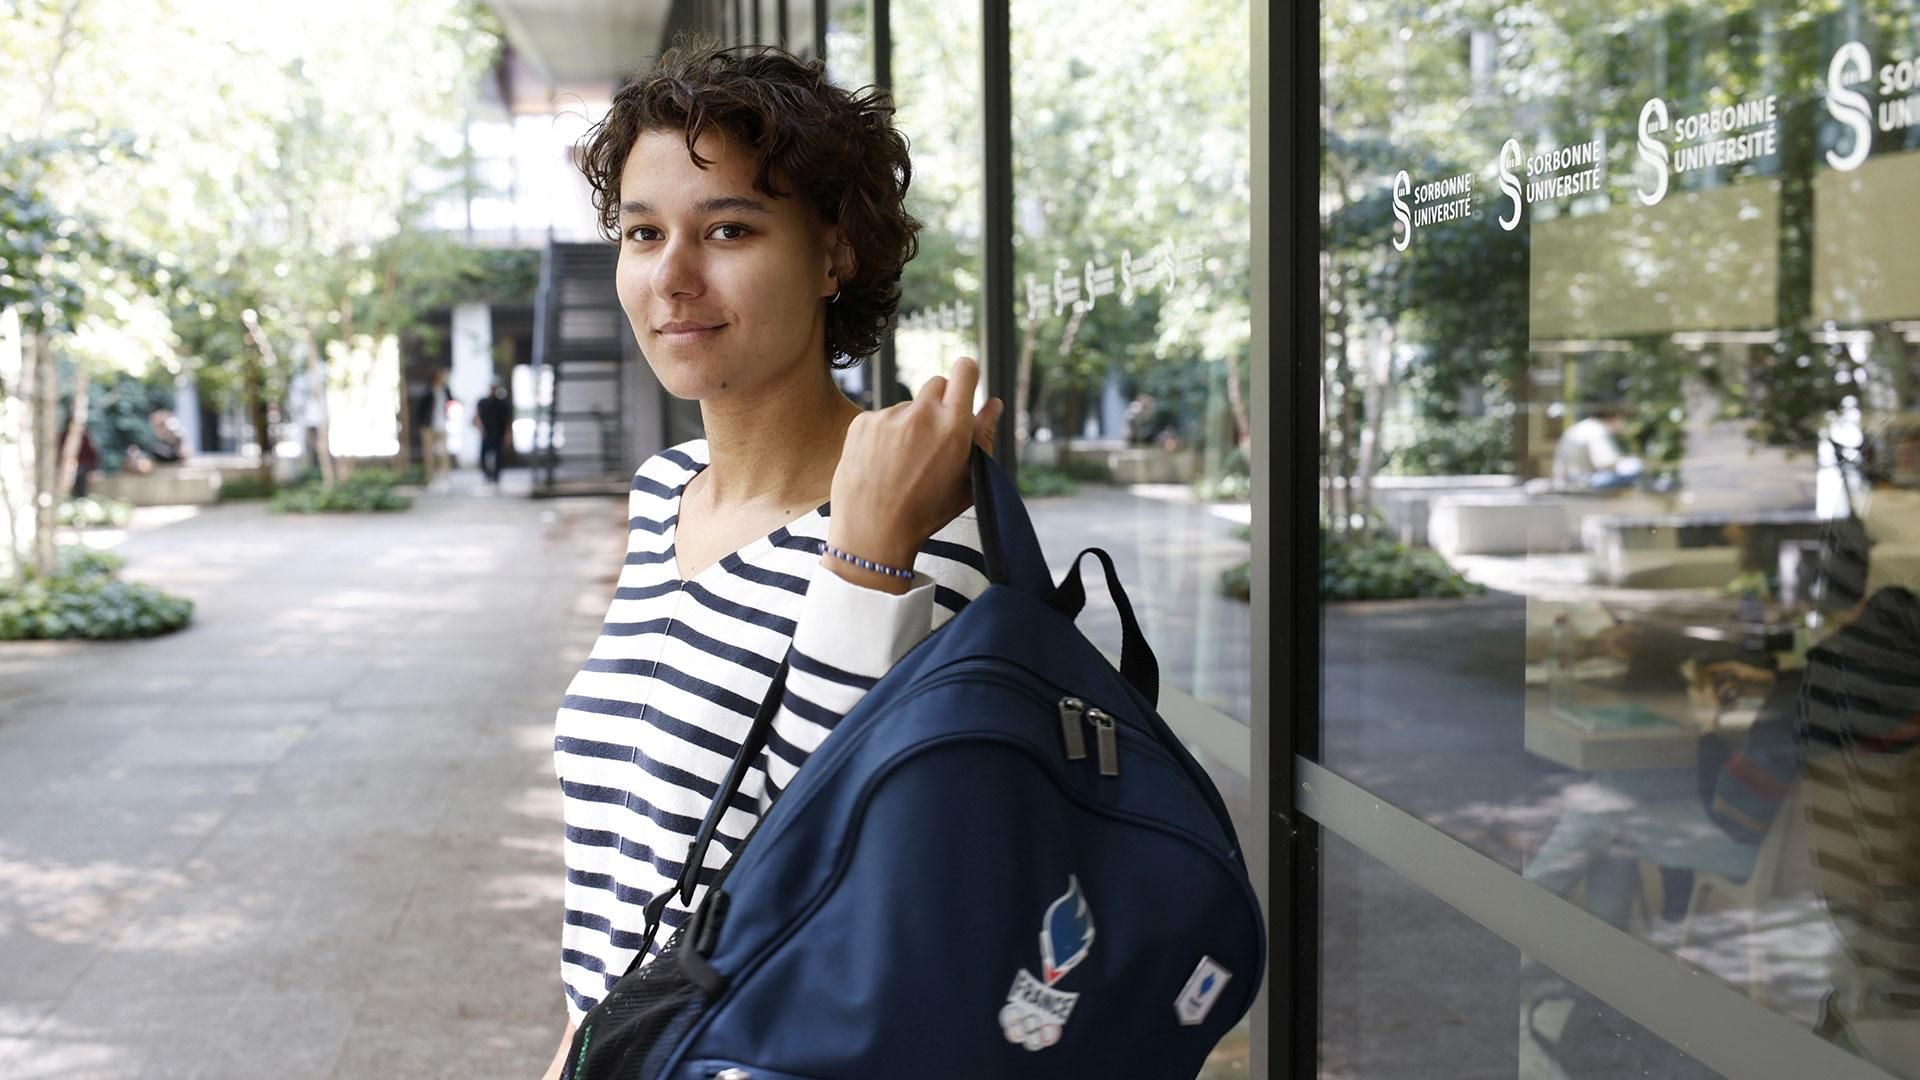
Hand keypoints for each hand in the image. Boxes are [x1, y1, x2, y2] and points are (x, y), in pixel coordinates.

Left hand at [826, 356, 1002, 592]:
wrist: (873, 532)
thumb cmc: (927, 511)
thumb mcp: (967, 480)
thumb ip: (983, 437)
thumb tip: (994, 403)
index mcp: (953, 426)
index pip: (964, 370)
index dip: (966, 373)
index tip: (965, 381)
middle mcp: (920, 413)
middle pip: (936, 384)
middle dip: (940, 402)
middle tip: (934, 438)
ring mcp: (888, 416)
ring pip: (907, 406)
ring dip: (910, 424)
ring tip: (903, 463)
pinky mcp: (862, 422)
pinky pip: (881, 417)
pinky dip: (884, 434)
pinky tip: (883, 463)